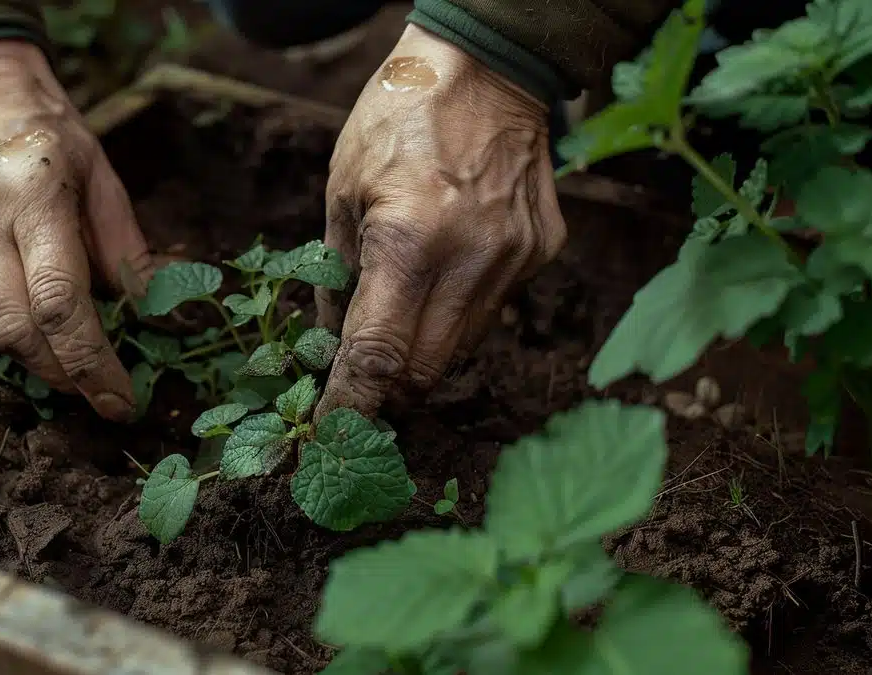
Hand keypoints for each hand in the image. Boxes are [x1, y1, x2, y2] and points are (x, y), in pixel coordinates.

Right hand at [0, 41, 148, 421]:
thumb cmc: (50, 137)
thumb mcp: (103, 177)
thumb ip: (126, 251)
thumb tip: (157, 317)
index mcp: (30, 194)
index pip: (59, 303)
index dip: (91, 363)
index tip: (121, 400)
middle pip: (13, 331)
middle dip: (61, 374)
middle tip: (98, 392)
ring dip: (33, 351)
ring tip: (68, 347)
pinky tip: (19, 302)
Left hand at [314, 25, 566, 420]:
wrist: (486, 68)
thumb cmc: (397, 120)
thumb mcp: (342, 192)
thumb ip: (335, 277)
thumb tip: (330, 346)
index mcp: (409, 241)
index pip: (377, 355)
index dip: (352, 405)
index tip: (332, 432)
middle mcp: (471, 260)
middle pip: (424, 370)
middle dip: (386, 392)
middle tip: (358, 387)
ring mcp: (515, 260)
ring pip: (462, 349)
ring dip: (422, 356)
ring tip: (396, 327)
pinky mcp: (541, 254)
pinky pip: (492, 312)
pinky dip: (458, 317)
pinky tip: (442, 280)